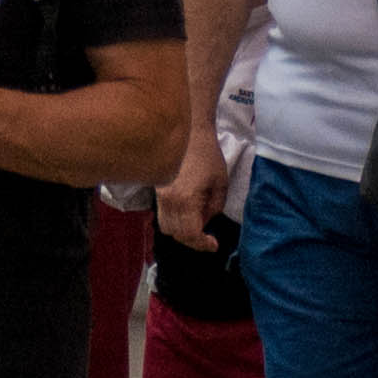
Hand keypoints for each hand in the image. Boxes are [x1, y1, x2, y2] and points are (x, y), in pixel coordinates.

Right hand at [157, 125, 224, 246]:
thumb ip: (214, 208)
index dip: (203, 244)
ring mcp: (160, 196)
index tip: (214, 244)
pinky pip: (162, 215)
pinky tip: (186, 214)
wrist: (189, 133)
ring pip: (165, 227)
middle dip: (193, 240)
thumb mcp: (220, 184)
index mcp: (186, 200)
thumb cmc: (209, 157)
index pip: (190, 234)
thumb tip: (204, 221)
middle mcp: (169, 201)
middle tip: (207, 237)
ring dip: (180, 232)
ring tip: (196, 225)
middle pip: (176, 234)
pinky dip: (173, 221)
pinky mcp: (157, 191)